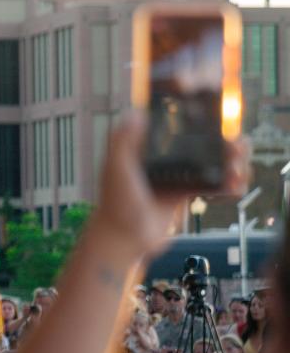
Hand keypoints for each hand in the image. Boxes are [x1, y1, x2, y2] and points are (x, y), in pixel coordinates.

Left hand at [83, 112, 248, 263]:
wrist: (124, 239)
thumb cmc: (114, 204)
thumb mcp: (116, 168)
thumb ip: (122, 142)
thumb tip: (137, 113)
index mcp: (145, 145)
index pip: (174, 121)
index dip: (196, 115)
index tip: (215, 113)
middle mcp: (161, 155)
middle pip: (198, 139)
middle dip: (222, 140)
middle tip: (235, 147)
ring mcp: (174, 172)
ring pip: (209, 159)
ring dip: (229, 160)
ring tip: (238, 167)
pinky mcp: (184, 191)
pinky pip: (210, 183)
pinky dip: (227, 182)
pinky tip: (235, 185)